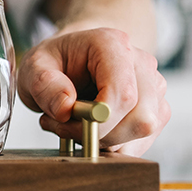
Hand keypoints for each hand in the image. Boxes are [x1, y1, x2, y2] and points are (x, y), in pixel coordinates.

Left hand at [17, 28, 168, 156]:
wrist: (71, 59)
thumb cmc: (56, 61)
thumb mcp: (34, 67)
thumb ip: (44, 85)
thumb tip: (66, 109)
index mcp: (113, 45)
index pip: (123, 94)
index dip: (99, 120)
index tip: (67, 121)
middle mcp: (142, 64)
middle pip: (140, 117)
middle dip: (100, 134)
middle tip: (64, 124)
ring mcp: (154, 87)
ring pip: (144, 131)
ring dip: (106, 140)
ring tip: (75, 125)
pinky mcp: (156, 109)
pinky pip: (143, 141)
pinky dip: (115, 145)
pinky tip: (93, 131)